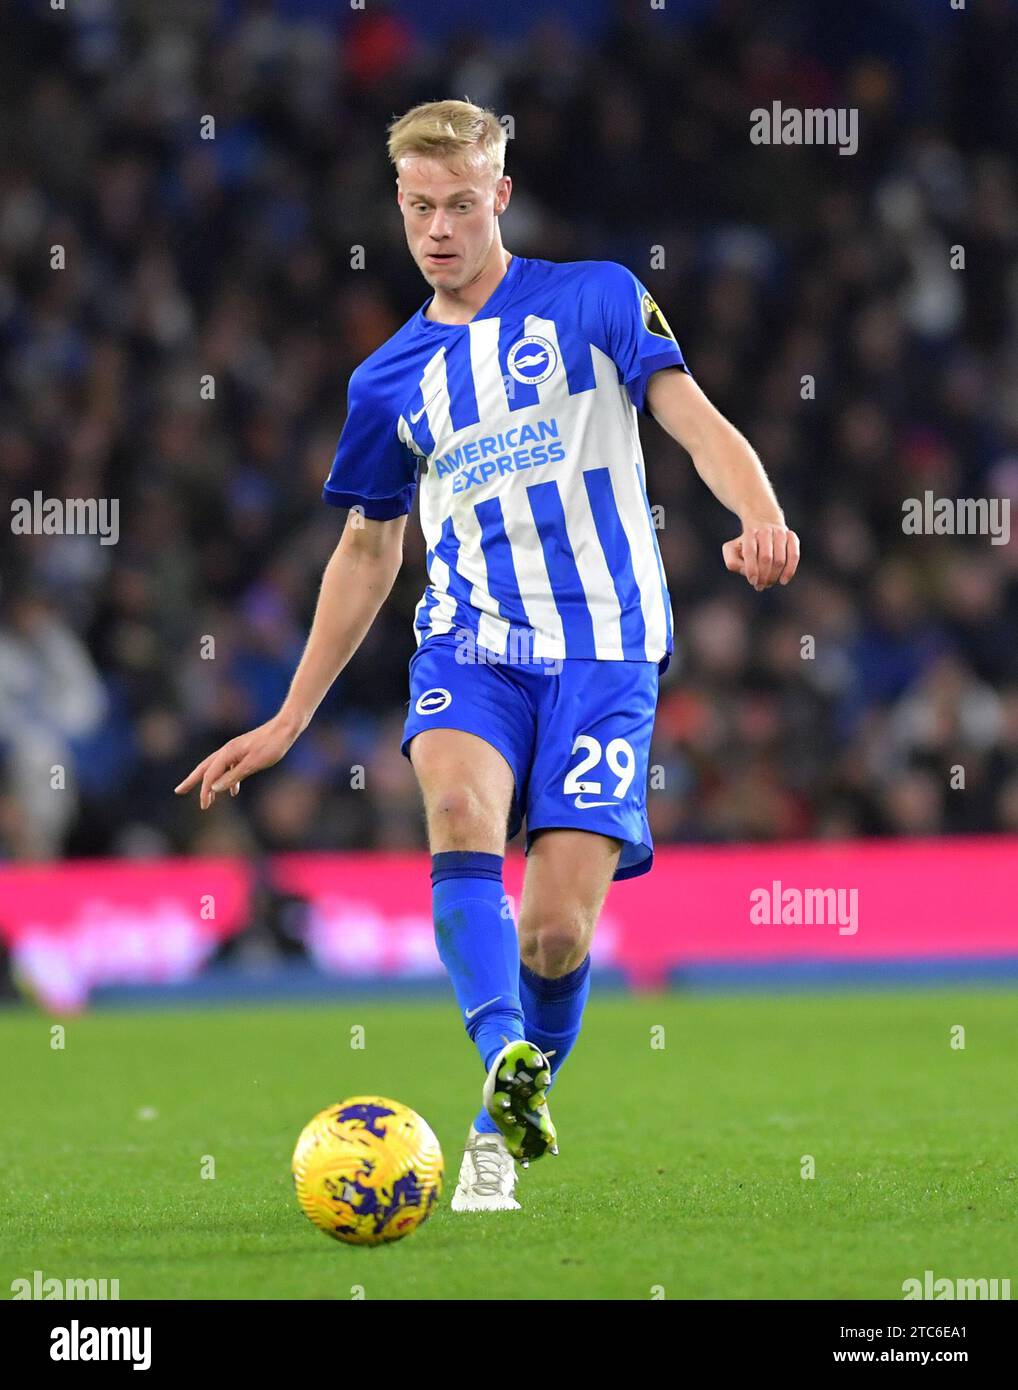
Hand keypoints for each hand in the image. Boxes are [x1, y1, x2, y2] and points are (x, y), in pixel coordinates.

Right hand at [174, 715, 300, 809]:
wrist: (286, 728)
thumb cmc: (271, 746)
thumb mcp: (253, 764)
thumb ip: (233, 777)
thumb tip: (213, 788)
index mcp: (227, 753)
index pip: (210, 776)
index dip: (205, 792)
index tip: (204, 807)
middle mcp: (227, 750)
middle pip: (205, 768)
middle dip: (192, 780)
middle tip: (178, 791)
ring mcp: (235, 750)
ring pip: (217, 768)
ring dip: (210, 782)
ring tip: (207, 797)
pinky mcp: (244, 752)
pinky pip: (230, 768)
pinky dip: (227, 780)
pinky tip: (233, 791)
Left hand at [723, 522, 799, 589]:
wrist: (763, 525)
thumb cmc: (746, 544)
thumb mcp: (731, 550)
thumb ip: (732, 562)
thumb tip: (746, 571)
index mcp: (750, 533)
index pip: (750, 552)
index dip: (751, 569)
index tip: (753, 581)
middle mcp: (766, 530)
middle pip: (766, 558)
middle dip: (763, 576)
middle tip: (760, 586)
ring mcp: (780, 533)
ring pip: (780, 560)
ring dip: (774, 576)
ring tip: (768, 583)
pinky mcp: (792, 537)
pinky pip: (794, 556)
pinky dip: (789, 571)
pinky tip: (783, 581)